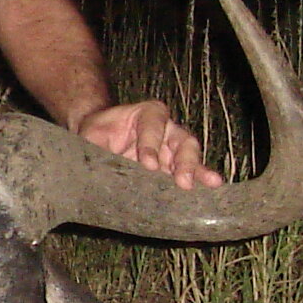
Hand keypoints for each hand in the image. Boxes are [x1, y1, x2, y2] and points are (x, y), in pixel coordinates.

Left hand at [75, 100, 224, 189]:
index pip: (152, 126)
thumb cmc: (97, 133)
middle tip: (182, 181)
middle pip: (181, 140)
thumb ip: (96, 146)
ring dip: (197, 171)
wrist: (100, 140)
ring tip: (209, 183)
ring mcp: (173, 148)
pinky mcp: (175, 166)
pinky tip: (210, 189)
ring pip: (191, 155)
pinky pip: (191, 172)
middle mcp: (166, 129)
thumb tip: (95, 170)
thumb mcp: (91, 135)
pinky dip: (199, 180)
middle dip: (183, 161)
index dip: (151, 144)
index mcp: (147, 113)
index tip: (148, 165)